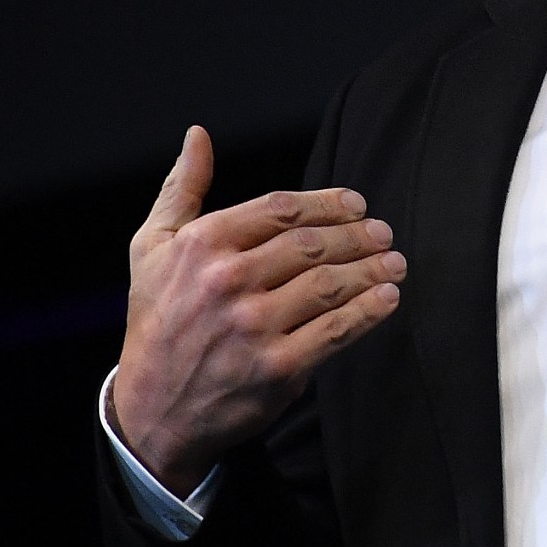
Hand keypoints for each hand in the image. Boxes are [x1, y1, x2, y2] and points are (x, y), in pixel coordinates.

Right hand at [110, 127, 405, 495]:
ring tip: (394, 262)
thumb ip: (180, 189)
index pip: (282, 208)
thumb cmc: (156, 322)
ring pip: (330, 284)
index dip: (328, 203)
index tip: (357, 205)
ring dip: (372, 269)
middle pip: (313, 244)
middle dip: (358, 235)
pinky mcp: (277, 367)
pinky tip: (387, 298)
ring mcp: (253, 325)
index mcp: (203, 245)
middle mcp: (227, 281)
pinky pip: (337, 329)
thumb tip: (198, 136)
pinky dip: (370, 311)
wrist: (151, 410)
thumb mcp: (151, 249)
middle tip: (383, 233)